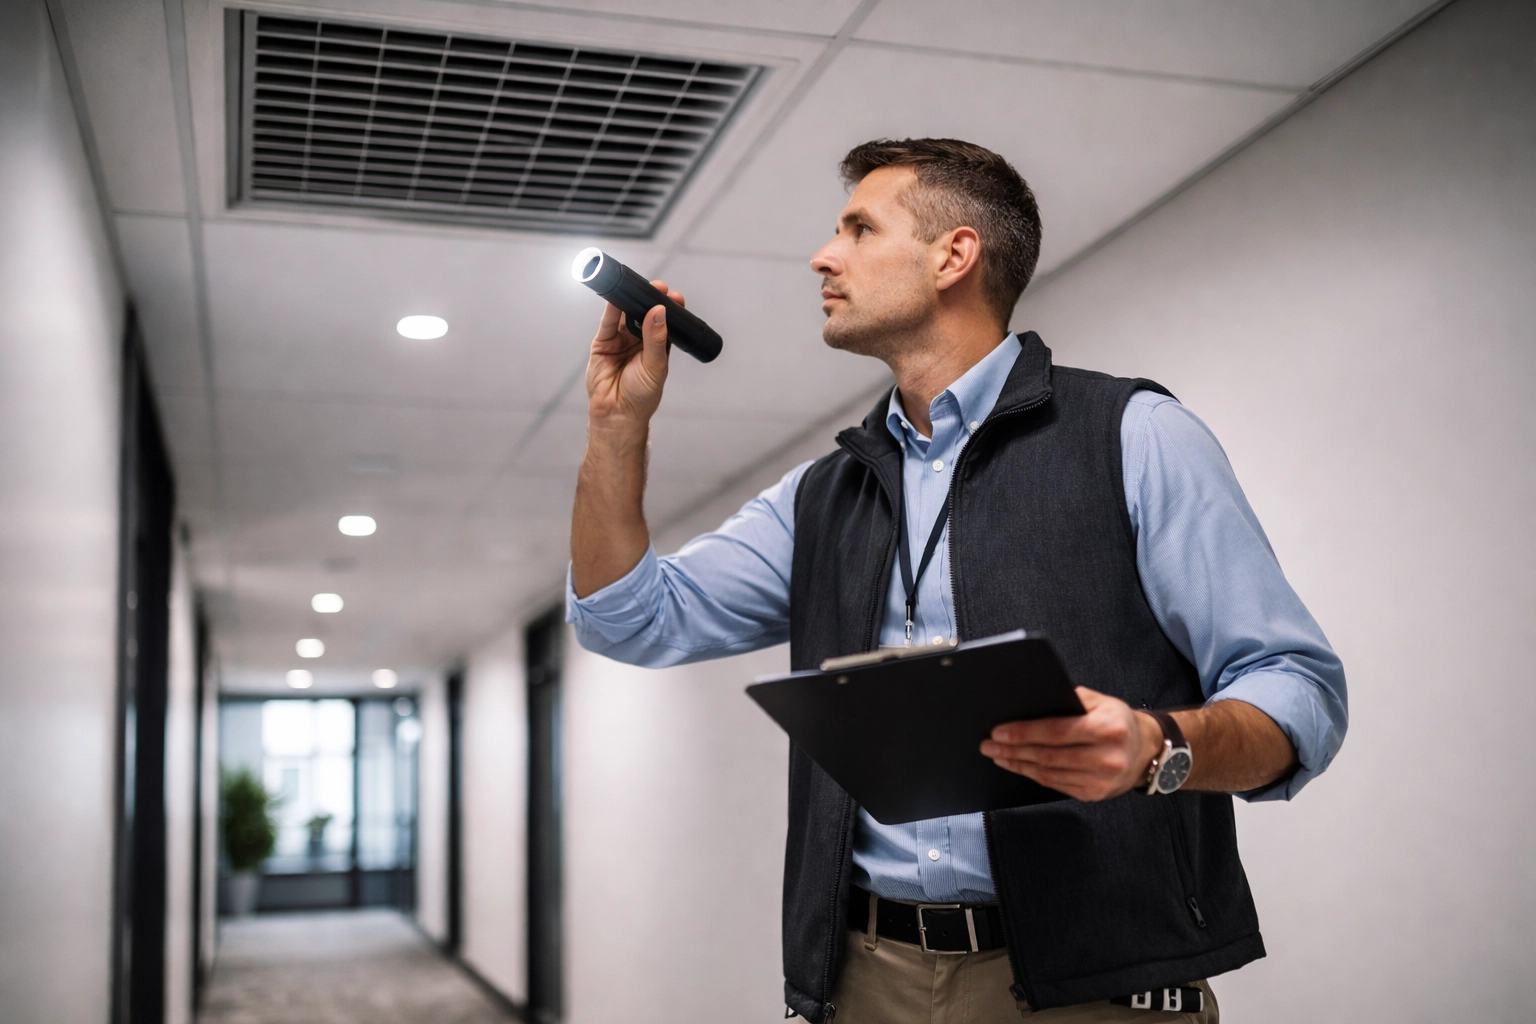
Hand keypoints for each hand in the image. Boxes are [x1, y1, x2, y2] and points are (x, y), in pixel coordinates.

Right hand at [585, 280, 681, 427]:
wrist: (617, 414)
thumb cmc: (641, 396)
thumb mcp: (654, 367)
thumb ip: (655, 339)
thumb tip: (659, 312)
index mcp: (657, 345)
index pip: (665, 321)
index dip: (669, 307)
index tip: (674, 296)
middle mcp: (639, 339)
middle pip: (644, 312)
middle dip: (650, 299)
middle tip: (658, 288)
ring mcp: (620, 339)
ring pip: (625, 314)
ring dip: (631, 300)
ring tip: (638, 287)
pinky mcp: (603, 342)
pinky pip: (607, 322)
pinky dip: (611, 308)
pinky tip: (616, 297)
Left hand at [980, 687, 1162, 801]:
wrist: (1146, 752)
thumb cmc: (1117, 721)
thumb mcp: (1100, 702)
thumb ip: (1069, 701)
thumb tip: (1030, 704)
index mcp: (1108, 728)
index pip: (1056, 731)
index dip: (1024, 733)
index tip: (999, 731)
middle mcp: (1106, 757)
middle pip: (1048, 755)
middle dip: (1013, 750)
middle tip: (989, 744)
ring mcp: (1101, 780)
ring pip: (1048, 773)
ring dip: (1018, 764)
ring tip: (997, 755)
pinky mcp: (1094, 795)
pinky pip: (1056, 785)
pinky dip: (1033, 775)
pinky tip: (1019, 766)